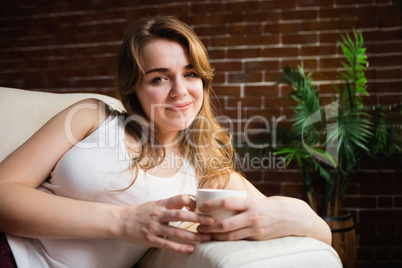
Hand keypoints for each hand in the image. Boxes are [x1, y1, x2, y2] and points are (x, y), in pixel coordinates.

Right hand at [117, 194, 213, 253]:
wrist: (120, 221)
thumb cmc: (140, 212)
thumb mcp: (155, 203)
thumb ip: (171, 203)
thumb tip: (188, 202)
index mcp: (160, 204)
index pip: (179, 198)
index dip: (192, 202)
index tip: (202, 207)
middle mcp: (158, 214)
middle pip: (181, 216)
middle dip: (198, 219)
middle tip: (211, 221)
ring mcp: (154, 228)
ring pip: (176, 232)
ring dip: (193, 236)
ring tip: (206, 238)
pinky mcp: (150, 240)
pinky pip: (167, 244)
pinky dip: (180, 248)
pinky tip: (190, 249)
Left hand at [196, 196, 323, 241]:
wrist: (294, 217)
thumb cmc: (271, 205)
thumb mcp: (256, 200)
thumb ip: (241, 202)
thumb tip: (220, 202)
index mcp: (250, 203)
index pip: (226, 202)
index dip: (210, 205)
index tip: (199, 206)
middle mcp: (252, 216)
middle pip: (225, 223)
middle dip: (208, 225)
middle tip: (197, 225)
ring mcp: (255, 229)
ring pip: (230, 235)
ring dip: (214, 236)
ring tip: (203, 234)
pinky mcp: (258, 238)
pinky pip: (238, 240)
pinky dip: (226, 240)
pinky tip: (217, 239)